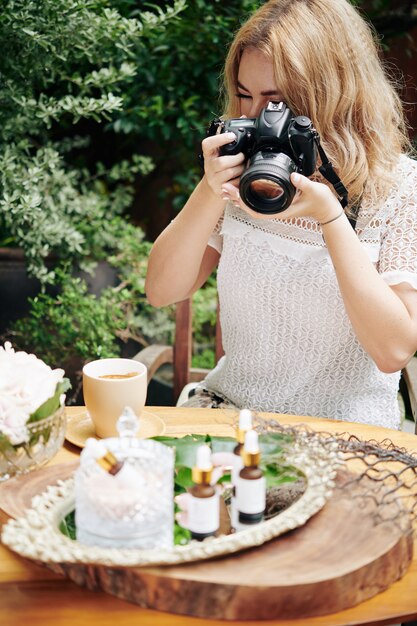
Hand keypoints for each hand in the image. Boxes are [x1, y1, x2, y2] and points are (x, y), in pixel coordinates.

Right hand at [201, 132, 245, 196]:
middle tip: (243, 156)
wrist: (214, 184)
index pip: (208, 144)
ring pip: (229, 173)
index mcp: (208, 154)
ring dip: (240, 169)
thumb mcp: (220, 154)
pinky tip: (242, 176)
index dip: (220, 139)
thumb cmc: (221, 166)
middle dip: (237, 158)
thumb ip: (228, 146)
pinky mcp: (219, 189)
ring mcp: (213, 179)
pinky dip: (241, 179)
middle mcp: (208, 166)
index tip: (232, 136)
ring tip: (244, 166)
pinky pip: (233, 184)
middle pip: (221, 162)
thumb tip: (244, 136)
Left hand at [222, 172, 341, 222]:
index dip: (244, 204)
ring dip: (240, 196)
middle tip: (223, 187)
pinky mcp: (279, 201)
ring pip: (253, 203)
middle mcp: (276, 209)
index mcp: (281, 210)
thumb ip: (304, 183)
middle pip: (251, 207)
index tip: (233, 195)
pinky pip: (260, 199)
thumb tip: (293, 175)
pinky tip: (243, 185)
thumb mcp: (314, 190)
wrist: (327, 208)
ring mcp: (276, 206)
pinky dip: (250, 193)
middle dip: (236, 198)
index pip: (257, 211)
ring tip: (227, 186)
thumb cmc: (321, 202)